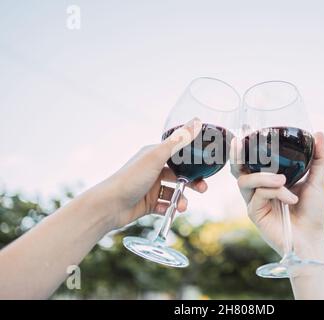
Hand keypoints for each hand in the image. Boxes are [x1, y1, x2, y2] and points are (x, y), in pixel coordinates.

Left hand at [87, 117, 207, 231]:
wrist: (108, 206)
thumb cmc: (130, 178)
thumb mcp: (157, 156)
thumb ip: (179, 140)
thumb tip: (197, 121)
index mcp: (154, 155)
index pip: (179, 154)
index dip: (193, 161)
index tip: (205, 167)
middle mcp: (153, 169)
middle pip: (179, 175)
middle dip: (193, 183)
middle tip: (203, 189)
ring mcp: (150, 187)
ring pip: (173, 192)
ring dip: (181, 200)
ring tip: (182, 207)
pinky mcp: (147, 203)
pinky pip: (164, 205)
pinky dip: (169, 209)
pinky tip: (169, 211)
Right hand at [232, 132, 323, 258]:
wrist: (311, 237)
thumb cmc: (312, 211)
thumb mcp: (317, 181)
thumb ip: (319, 158)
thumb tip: (318, 133)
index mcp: (268, 178)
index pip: (250, 160)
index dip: (243, 147)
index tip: (244, 131)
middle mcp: (257, 188)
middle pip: (237, 168)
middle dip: (236, 155)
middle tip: (241, 143)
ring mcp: (253, 200)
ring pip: (245, 180)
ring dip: (264, 177)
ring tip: (283, 180)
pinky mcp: (254, 213)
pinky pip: (258, 194)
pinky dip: (275, 192)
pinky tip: (290, 199)